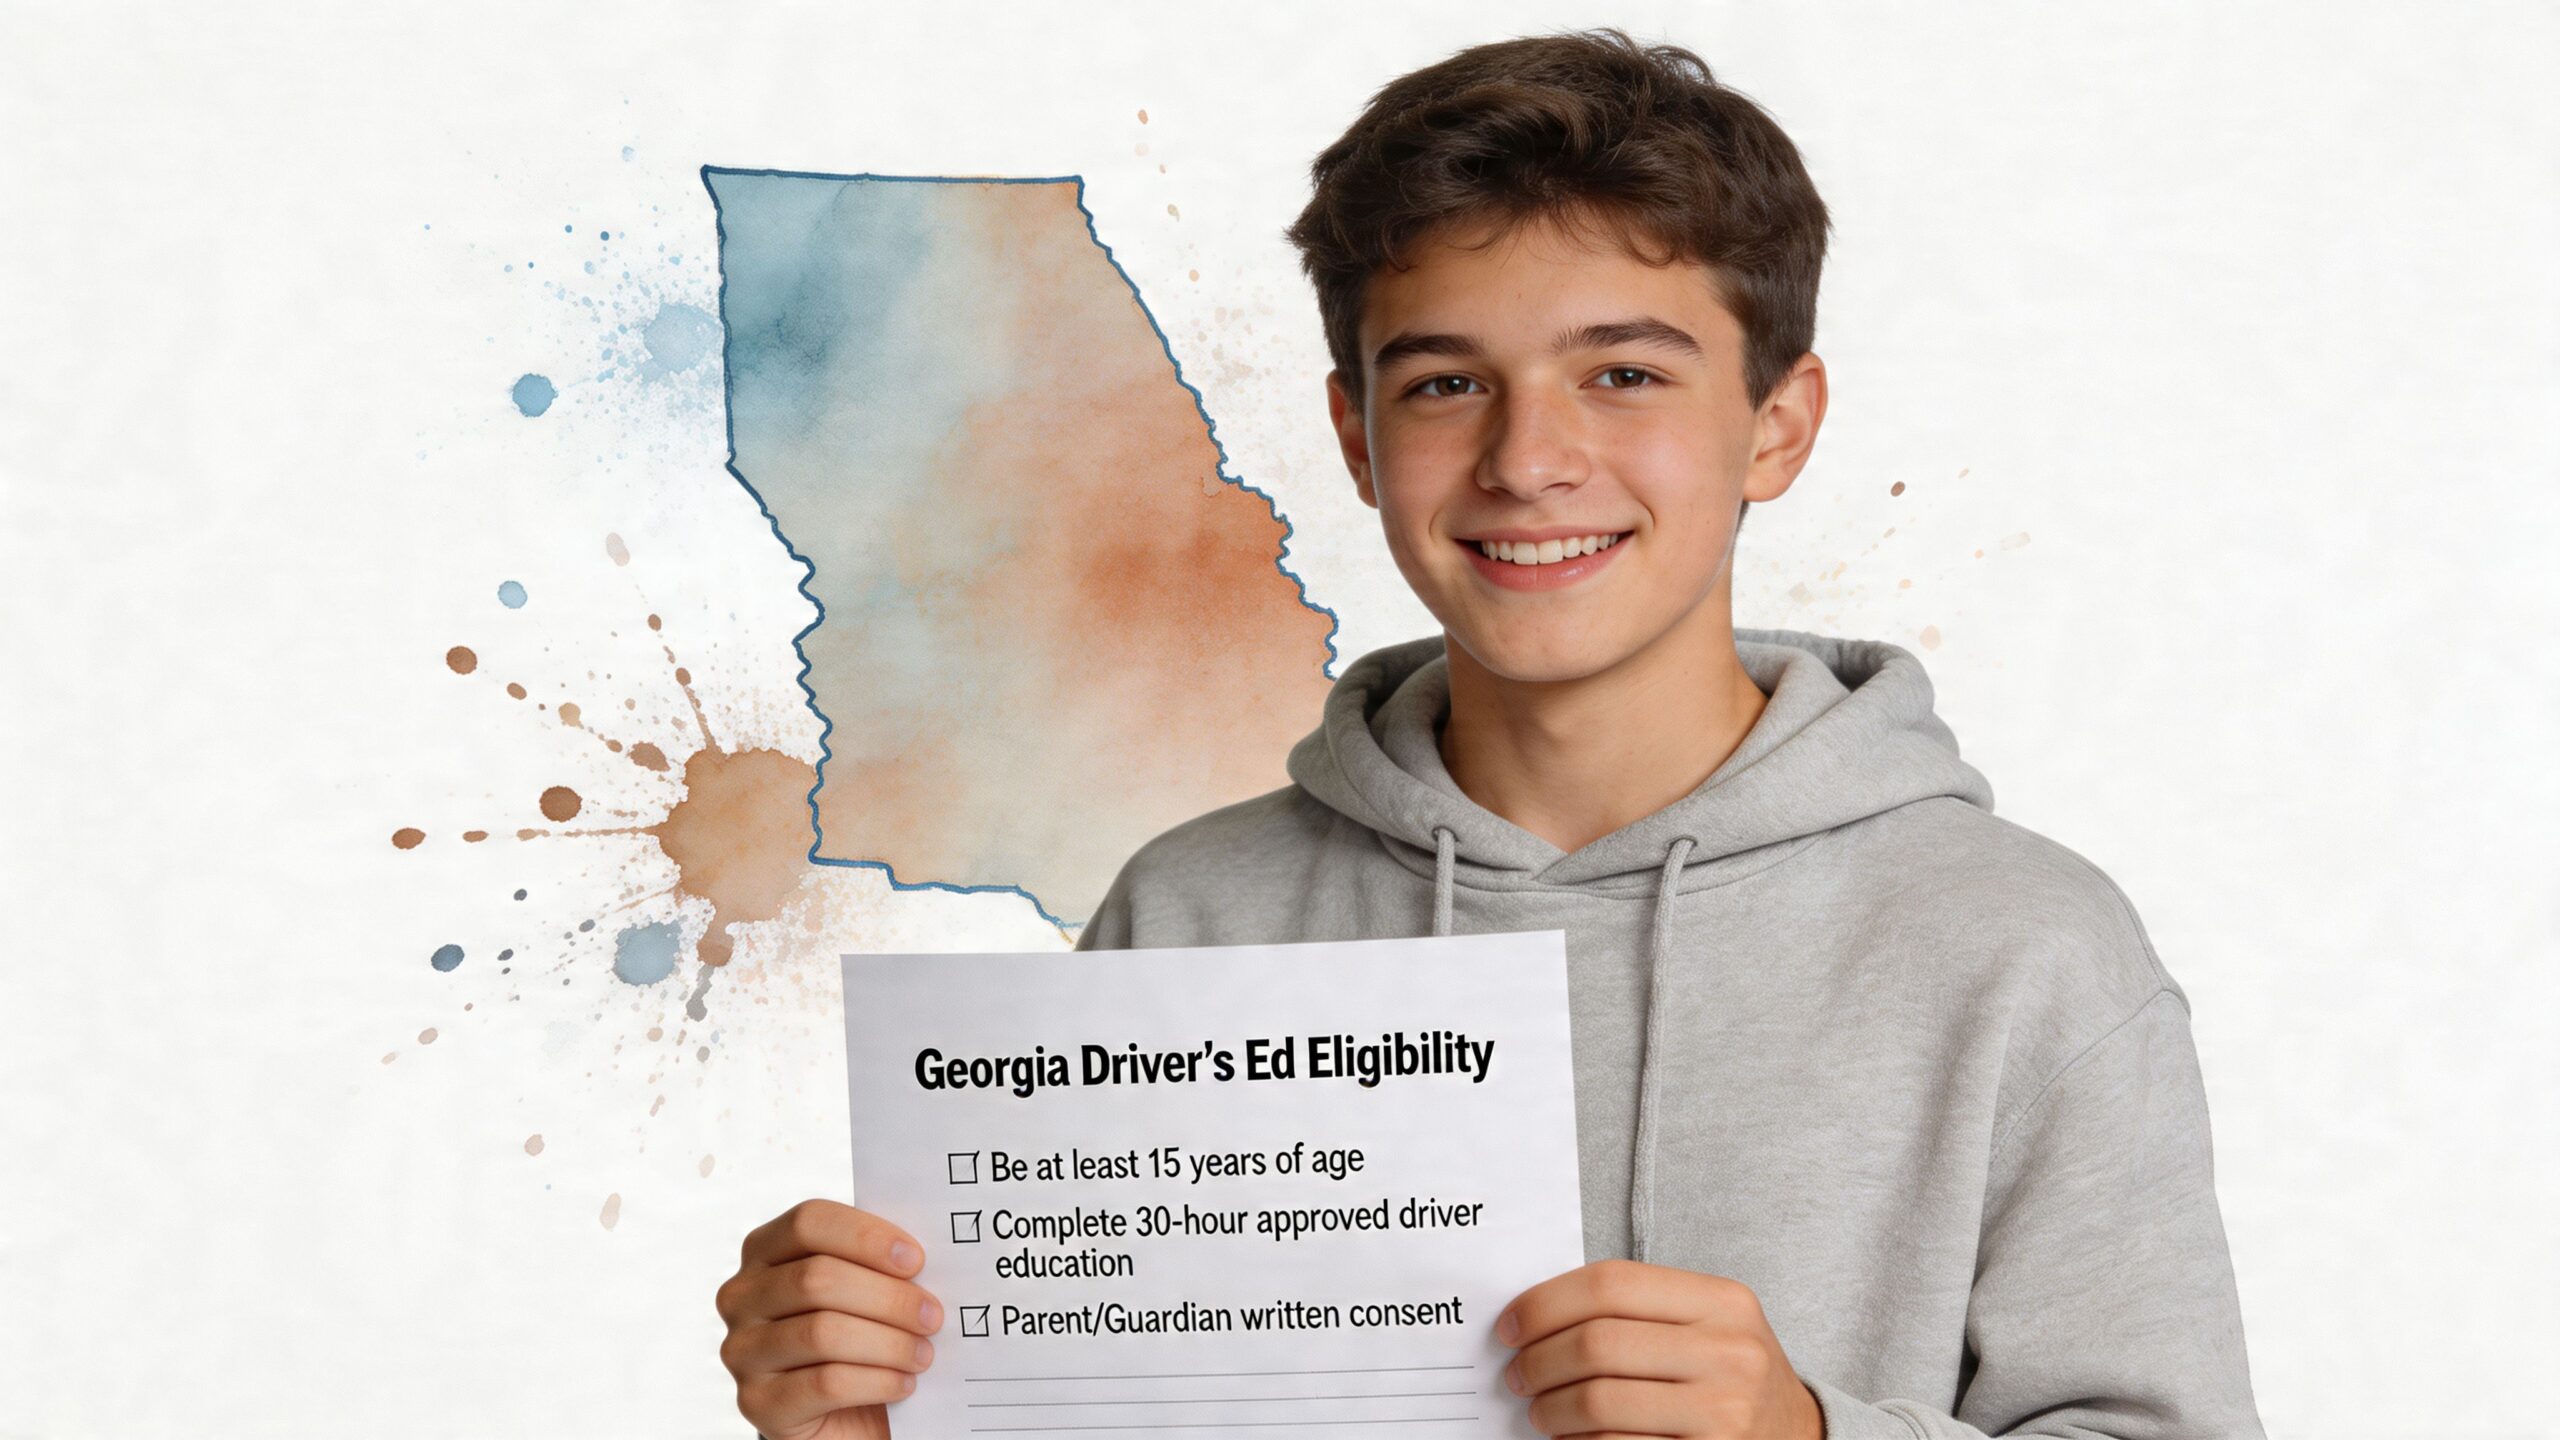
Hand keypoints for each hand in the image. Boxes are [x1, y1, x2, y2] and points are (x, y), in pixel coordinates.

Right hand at [714, 1198, 942, 1439]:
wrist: (839, 1414)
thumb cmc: (855, 1337)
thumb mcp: (860, 1290)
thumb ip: (876, 1265)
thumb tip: (919, 1258)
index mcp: (764, 1250)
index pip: (808, 1222)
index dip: (865, 1237)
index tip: (915, 1260)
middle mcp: (741, 1296)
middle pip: (817, 1279)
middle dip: (888, 1297)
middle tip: (932, 1316)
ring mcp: (742, 1351)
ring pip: (822, 1333)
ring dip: (888, 1343)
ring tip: (924, 1354)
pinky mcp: (758, 1402)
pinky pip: (826, 1384)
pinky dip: (876, 1381)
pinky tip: (903, 1383)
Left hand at [1496, 1258, 1823, 1439]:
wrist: (1795, 1434)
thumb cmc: (1729, 1373)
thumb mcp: (1706, 1323)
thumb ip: (1638, 1309)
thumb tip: (1535, 1315)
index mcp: (1722, 1302)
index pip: (1610, 1284)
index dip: (1545, 1303)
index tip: (1511, 1324)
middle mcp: (1729, 1352)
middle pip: (1596, 1344)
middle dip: (1538, 1361)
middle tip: (1516, 1373)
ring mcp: (1723, 1412)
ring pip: (1598, 1402)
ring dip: (1549, 1409)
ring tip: (1539, 1409)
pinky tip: (1569, 1437)